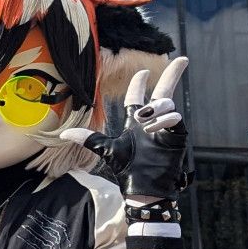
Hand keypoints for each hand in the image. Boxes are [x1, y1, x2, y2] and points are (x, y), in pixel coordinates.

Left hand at [59, 58, 191, 200]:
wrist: (143, 189)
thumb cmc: (126, 171)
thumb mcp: (106, 150)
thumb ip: (89, 138)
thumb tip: (65, 132)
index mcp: (135, 122)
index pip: (138, 96)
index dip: (139, 83)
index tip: (142, 72)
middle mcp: (152, 121)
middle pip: (163, 92)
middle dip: (171, 75)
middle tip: (182, 59)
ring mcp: (166, 128)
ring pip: (166, 104)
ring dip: (157, 107)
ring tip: (147, 121)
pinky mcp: (177, 136)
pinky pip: (175, 119)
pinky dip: (166, 119)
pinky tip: (156, 128)